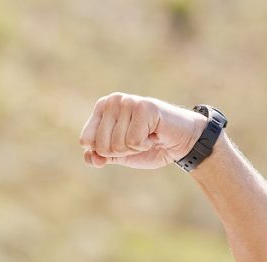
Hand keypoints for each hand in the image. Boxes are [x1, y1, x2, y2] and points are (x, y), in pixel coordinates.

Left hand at [78, 93, 206, 168]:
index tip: (122, 142)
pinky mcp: (145, 107)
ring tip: (146, 136)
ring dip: (134, 148)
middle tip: (137, 140)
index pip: (86, 141)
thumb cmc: (148, 145)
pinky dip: (144, 145)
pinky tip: (154, 134)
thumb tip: (89, 156)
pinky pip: (133, 141)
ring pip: (117, 144)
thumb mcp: (118, 154)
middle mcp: (113, 100)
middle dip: (120, 151)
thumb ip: (99, 156)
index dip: (104, 152)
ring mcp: (129, 101)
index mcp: (101, 107)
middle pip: (101, 145)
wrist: (180, 142)